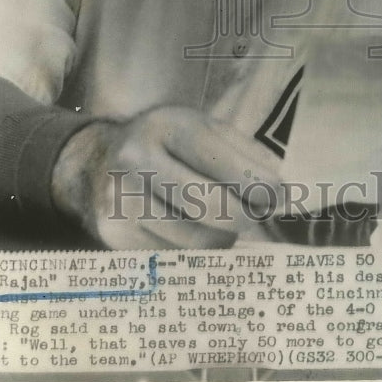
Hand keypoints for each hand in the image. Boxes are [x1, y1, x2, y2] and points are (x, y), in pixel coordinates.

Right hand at [51, 105, 282, 248]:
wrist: (98, 160)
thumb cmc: (167, 144)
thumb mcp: (203, 129)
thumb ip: (246, 154)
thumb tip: (284, 192)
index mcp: (166, 125)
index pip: (222, 161)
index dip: (258, 184)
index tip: (279, 197)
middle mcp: (137, 159)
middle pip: (211, 206)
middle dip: (244, 216)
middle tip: (255, 216)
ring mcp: (121, 199)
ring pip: (195, 240)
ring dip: (221, 237)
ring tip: (222, 222)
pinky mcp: (113, 234)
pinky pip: (172, 257)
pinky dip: (192, 251)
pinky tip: (190, 231)